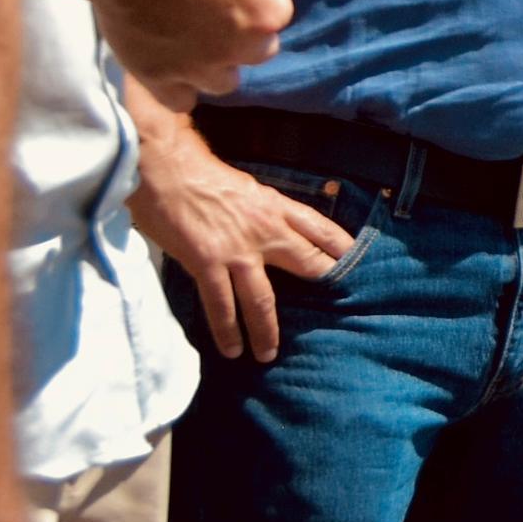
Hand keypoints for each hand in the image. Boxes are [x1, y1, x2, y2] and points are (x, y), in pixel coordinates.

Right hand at [82, 0, 292, 102]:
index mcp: (263, 16)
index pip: (279, 11)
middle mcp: (236, 51)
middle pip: (258, 50)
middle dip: (245, 32)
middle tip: (213, 6)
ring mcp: (196, 69)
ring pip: (224, 81)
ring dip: (218, 63)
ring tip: (195, 37)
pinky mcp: (158, 78)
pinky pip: (182, 100)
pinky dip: (182, 87)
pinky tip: (175, 64)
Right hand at [126, 120, 349, 360]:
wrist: (164, 167)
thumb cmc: (200, 175)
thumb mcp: (247, 190)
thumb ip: (264, 213)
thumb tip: (274, 232)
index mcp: (276, 206)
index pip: (321, 229)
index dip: (341, 249)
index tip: (358, 268)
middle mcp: (265, 229)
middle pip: (307, 264)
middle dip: (322, 291)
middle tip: (336, 318)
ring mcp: (238, 250)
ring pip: (262, 300)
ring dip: (267, 331)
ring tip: (268, 354)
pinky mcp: (208, 263)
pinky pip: (221, 306)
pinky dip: (227, 331)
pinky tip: (232, 350)